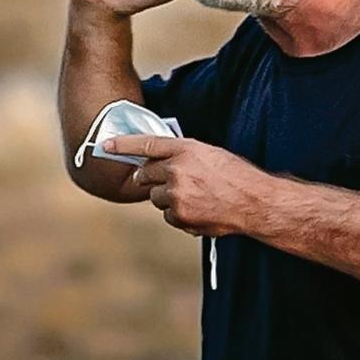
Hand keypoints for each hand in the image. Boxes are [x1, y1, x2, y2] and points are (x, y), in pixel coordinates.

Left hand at [103, 135, 265, 236]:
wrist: (254, 202)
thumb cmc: (237, 176)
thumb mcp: (210, 154)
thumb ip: (183, 156)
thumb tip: (160, 162)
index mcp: (186, 149)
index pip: (146, 144)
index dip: (122, 144)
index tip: (104, 145)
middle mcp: (177, 170)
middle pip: (145, 174)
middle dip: (149, 177)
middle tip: (166, 180)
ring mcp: (176, 195)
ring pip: (155, 197)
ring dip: (167, 197)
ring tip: (195, 197)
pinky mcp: (179, 216)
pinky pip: (168, 215)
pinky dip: (179, 215)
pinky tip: (199, 210)